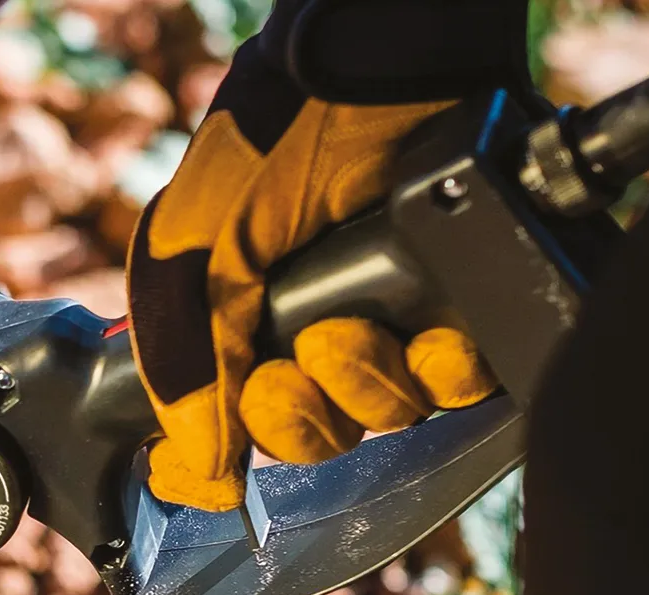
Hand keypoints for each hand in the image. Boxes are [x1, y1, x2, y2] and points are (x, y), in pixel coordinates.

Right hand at [127, 48, 499, 511]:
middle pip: (307, 439)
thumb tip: (204, 469)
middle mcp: (312, 332)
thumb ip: (181, 354)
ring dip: (367, 388)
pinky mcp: (467, 306)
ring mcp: (393, 323)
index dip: (210, 466)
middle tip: (285, 373)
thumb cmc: (272, 136)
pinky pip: (463, 384)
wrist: (381, 62)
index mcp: (236, 325)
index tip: (206, 478)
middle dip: (294, 419)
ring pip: (383, 418)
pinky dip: (447, 372)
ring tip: (358, 329)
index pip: (217, 429)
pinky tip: (433, 337)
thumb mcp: (191, 246)